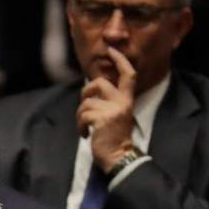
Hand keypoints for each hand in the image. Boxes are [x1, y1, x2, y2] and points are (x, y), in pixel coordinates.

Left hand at [77, 47, 137, 172]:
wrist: (119, 157)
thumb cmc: (115, 138)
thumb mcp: (117, 116)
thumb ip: (110, 102)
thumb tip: (92, 90)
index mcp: (127, 100)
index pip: (128, 75)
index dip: (120, 60)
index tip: (111, 51)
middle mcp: (121, 102)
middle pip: (99, 82)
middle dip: (86, 90)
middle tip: (84, 104)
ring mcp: (112, 110)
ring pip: (86, 102)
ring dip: (80, 116)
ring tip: (85, 127)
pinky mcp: (101, 119)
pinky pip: (82, 115)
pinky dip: (80, 125)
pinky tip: (85, 134)